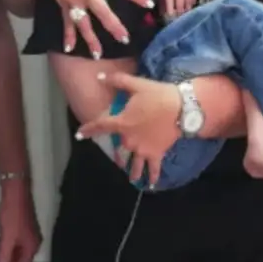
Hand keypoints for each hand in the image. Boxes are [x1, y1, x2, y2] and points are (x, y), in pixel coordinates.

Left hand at [0, 180, 41, 261]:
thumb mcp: (6, 237)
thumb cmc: (12, 215)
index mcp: (32, 246)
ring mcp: (30, 233)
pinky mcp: (25, 226)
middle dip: (9, 260)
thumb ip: (3, 256)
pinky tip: (0, 237)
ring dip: (8, 251)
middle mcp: (34, 241)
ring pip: (19, 250)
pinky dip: (9, 243)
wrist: (15, 192)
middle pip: (22, 259)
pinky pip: (18, 241)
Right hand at [27, 0, 153, 56]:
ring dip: (91, 40)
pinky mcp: (63, 4)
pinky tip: (69, 48)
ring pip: (84, 24)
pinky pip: (66, 22)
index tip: (150, 4)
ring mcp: (74, 1)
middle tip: (125, 39)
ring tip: (99, 55)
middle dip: (115, 27)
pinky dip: (67, 36)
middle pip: (104, 13)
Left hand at [77, 73, 183, 187]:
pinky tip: (152, 184)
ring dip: (132, 170)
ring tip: (131, 178)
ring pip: (134, 163)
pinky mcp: (157, 153)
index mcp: (122, 123)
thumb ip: (117, 81)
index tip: (79, 134)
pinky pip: (154, 168)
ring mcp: (143, 149)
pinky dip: (153, 177)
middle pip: (120, 148)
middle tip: (117, 157)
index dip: (88, 130)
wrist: (182, 108)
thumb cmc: (158, 95)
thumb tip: (98, 76)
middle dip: (118, 152)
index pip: (100, 126)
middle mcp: (129, 140)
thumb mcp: (137, 84)